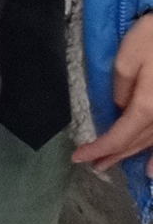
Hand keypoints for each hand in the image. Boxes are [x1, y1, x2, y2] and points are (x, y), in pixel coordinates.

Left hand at [74, 11, 152, 169]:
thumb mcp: (128, 58)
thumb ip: (120, 88)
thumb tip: (119, 108)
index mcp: (146, 108)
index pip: (118, 137)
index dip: (99, 148)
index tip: (78, 157)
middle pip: (134, 143)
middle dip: (111, 154)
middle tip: (92, 164)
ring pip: (150, 143)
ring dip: (131, 156)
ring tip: (111, 165)